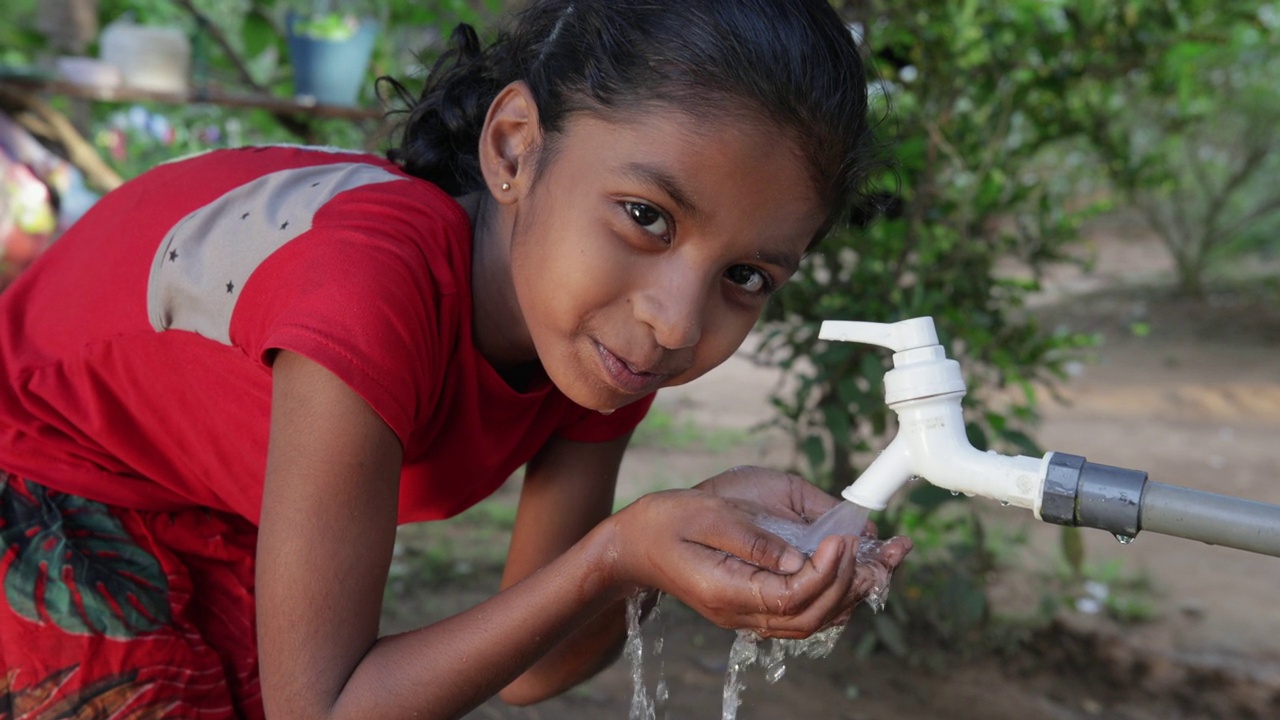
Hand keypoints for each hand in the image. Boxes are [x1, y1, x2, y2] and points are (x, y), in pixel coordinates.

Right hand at [602, 467, 911, 638]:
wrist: (634, 546)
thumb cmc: (666, 522)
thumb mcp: (709, 516)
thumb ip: (755, 539)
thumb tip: (802, 556)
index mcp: (729, 592)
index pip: (793, 598)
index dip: (827, 573)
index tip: (841, 540)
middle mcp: (741, 613)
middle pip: (810, 617)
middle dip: (849, 584)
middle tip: (870, 548)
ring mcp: (747, 615)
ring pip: (811, 622)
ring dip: (849, 594)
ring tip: (879, 562)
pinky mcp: (753, 605)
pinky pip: (802, 614)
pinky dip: (833, 595)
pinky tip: (851, 570)